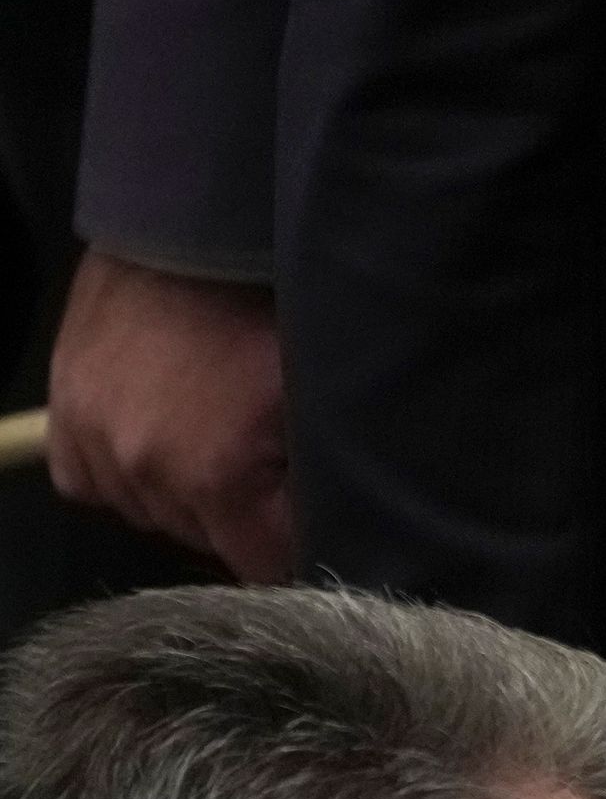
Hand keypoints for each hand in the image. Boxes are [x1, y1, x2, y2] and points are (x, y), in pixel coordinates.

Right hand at [45, 253, 293, 577]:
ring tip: (212, 435)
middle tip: (267, 461)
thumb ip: (325, 481)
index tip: (306, 523)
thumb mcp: (318, 399)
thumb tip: (348, 537)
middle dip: (244, 517)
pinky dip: (123, 470)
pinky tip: (157, 436)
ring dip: (183, 493)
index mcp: (220, 478)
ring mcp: (95, 443)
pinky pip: (92, 482)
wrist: (185, 231)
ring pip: (153, 514)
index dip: (294, 550)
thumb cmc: (269, 310)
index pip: (264, 568)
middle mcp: (146, 472)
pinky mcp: (64, 416)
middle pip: (207, 543)